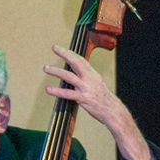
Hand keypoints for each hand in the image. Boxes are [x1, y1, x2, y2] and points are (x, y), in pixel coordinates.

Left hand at [44, 45, 150, 159]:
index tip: (61, 48)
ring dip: (56, 71)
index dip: (71, 53)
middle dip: (65, 54)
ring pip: (69, 76)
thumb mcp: (97, 85)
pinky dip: (57, 91)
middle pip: (76, 63)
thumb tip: (75, 74)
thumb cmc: (104, 100)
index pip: (81, 60)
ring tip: (46, 68)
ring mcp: (86, 88)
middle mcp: (90, 79)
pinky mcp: (83, 98)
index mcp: (94, 75)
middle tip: (54, 48)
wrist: (113, 111)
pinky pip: (68, 94)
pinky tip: (48, 89)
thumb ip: (87, 78)